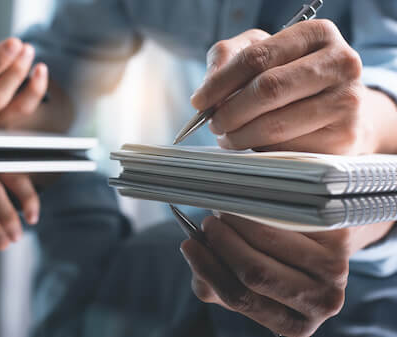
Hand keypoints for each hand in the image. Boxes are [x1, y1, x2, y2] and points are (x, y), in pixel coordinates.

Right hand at [180, 214, 393, 336]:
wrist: (322, 241)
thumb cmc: (274, 261)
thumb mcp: (244, 281)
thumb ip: (213, 278)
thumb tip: (193, 252)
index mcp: (292, 325)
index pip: (241, 298)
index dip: (209, 269)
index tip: (188, 244)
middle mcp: (319, 305)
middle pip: (255, 273)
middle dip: (222, 243)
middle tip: (207, 224)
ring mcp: (335, 274)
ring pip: (270, 242)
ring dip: (237, 222)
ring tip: (224, 212)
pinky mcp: (338, 240)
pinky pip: (287, 218)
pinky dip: (259, 207)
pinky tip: (247, 203)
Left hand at [191, 21, 396, 153]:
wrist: (341, 105)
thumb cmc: (292, 74)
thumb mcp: (262, 51)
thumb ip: (229, 58)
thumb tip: (206, 91)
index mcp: (317, 33)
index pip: (256, 57)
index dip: (220, 82)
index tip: (199, 101)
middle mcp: (340, 63)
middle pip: (267, 89)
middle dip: (229, 111)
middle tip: (214, 124)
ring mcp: (346, 101)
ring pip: (275, 124)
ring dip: (240, 135)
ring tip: (229, 136)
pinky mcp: (345, 137)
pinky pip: (289, 148)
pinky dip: (263, 149)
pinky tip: (256, 143)